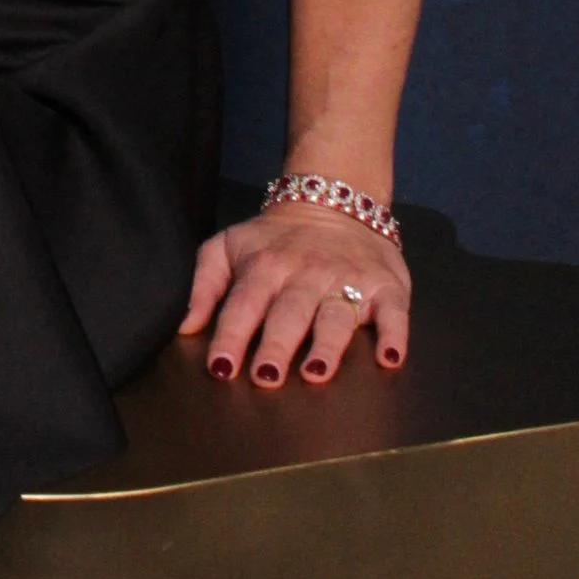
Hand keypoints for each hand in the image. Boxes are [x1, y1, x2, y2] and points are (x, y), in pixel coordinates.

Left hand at [182, 202, 409, 388]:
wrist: (332, 201)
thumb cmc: (274, 239)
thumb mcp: (228, 247)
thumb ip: (203, 285)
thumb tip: (184, 328)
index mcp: (264, 268)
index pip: (243, 306)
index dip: (231, 337)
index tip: (222, 368)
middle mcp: (306, 275)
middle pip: (289, 313)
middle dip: (277, 345)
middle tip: (266, 377)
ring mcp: (348, 280)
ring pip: (337, 315)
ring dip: (327, 345)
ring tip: (316, 372)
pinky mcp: (387, 287)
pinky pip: (394, 312)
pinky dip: (395, 334)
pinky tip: (389, 357)